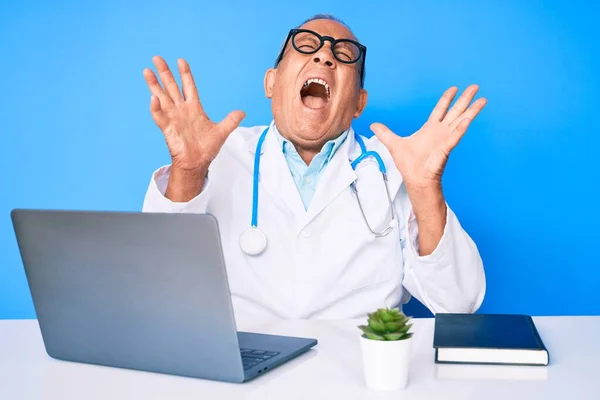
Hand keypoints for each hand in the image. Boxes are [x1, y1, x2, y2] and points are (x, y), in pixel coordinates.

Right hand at [143, 56, 244, 172]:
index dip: (185, 74)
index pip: (188, 86)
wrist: (197, 163)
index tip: (181, 61)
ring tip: (147, 71)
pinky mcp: (167, 128)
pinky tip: (153, 98)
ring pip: (162, 97)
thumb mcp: (222, 132)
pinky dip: (156, 108)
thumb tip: (242, 112)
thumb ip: (231, 120)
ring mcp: (173, 118)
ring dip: (154, 85)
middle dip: (165, 73)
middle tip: (157, 58)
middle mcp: (182, 110)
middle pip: (171, 87)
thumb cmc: (206, 148)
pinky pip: (160, 116)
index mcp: (194, 108)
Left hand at [370, 84, 486, 189]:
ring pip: (461, 121)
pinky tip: (468, 120)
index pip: (440, 109)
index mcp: (430, 129)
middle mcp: (440, 132)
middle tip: (475, 87)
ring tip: (482, 100)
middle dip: (465, 99)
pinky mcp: (445, 149)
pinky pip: (455, 137)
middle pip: (455, 111)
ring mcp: (445, 139)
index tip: (454, 88)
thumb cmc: (409, 164)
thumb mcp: (393, 144)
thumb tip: (373, 125)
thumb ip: (384, 133)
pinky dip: (461, 128)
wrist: (414, 179)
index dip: (447, 99)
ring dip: (471, 111)